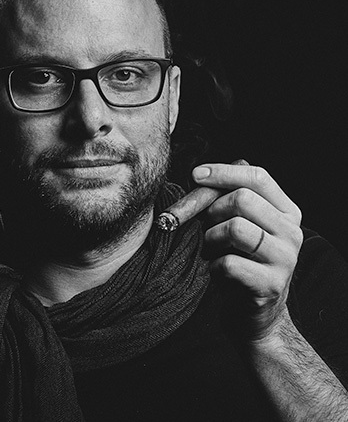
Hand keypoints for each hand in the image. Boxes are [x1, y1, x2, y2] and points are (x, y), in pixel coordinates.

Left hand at [192, 162, 302, 342]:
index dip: (223, 172)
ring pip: (235, 228)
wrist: (254, 315)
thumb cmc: (238, 261)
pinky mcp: (270, 285)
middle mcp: (292, 232)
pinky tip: (216, 271)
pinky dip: (213, 266)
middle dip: (212, 211)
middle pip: (242, 199)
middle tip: (205, 228)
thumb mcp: (237, 226)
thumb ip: (226, 200)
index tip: (195, 175)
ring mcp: (285, 260)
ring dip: (210, 239)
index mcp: (286, 211)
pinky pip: (229, 263)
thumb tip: (201, 175)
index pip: (257, 177)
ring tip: (210, 250)